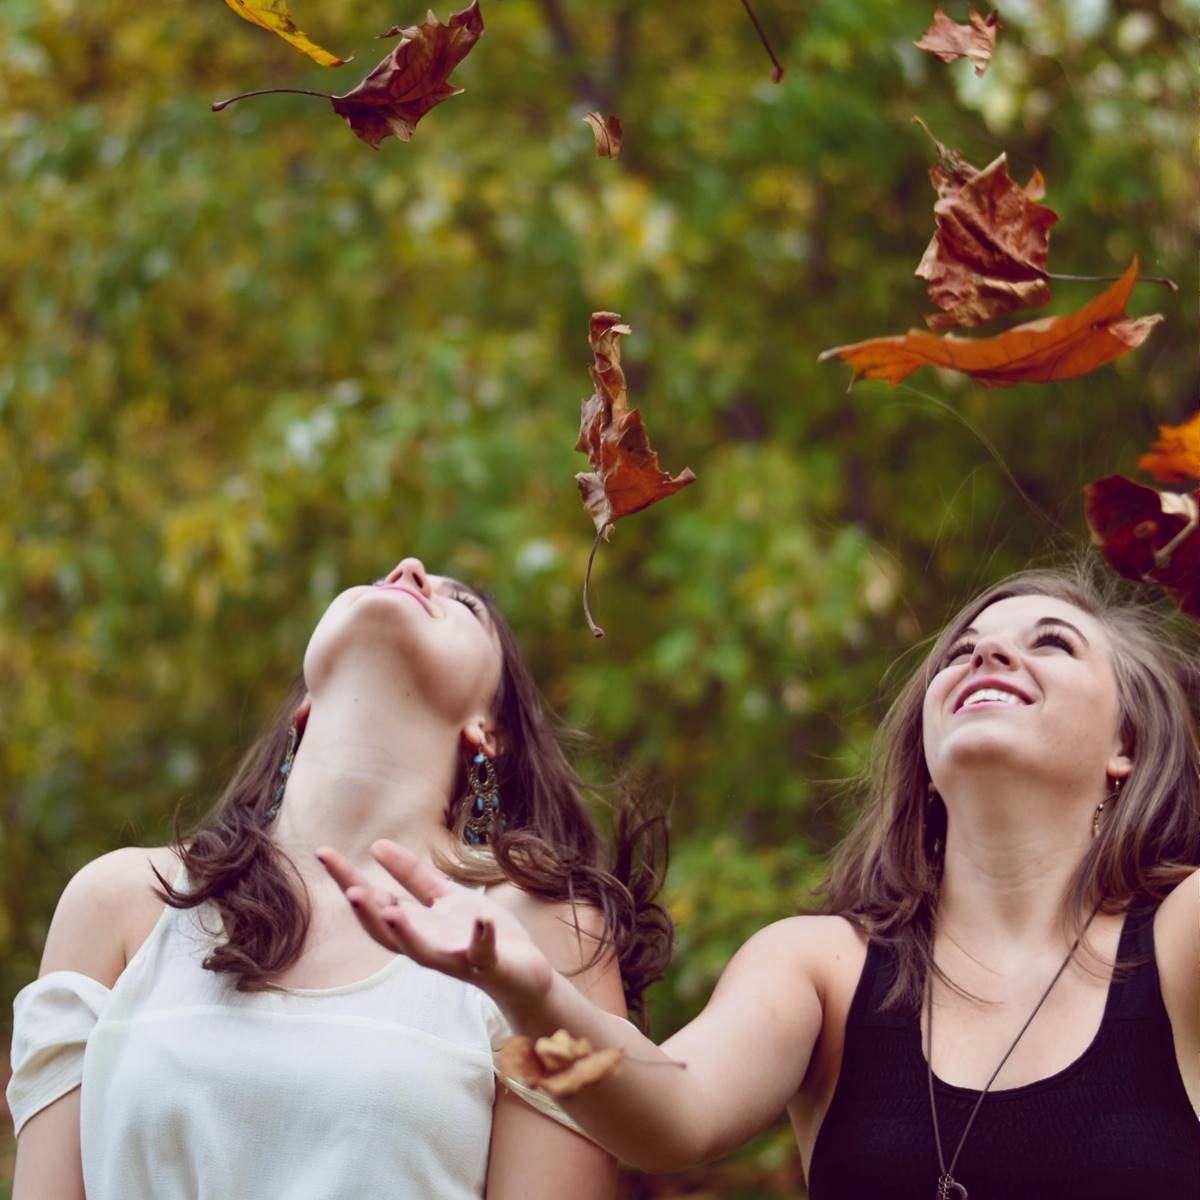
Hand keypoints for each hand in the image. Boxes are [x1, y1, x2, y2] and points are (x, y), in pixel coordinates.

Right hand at [315, 840, 553, 1009]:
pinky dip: (482, 936)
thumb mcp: (443, 898)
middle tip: (349, 890)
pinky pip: (482, 952)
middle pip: (388, 932)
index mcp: (415, 926)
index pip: (374, 902)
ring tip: (391, 910)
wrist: (521, 969)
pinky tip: (483, 918)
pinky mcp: (487, 964)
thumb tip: (375, 846)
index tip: (324, 853)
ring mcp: (455, 958)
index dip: (348, 880)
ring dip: (407, 933)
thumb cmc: (476, 933)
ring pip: (423, 952)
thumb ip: (412, 877)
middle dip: (368, 913)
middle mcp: (427, 945)